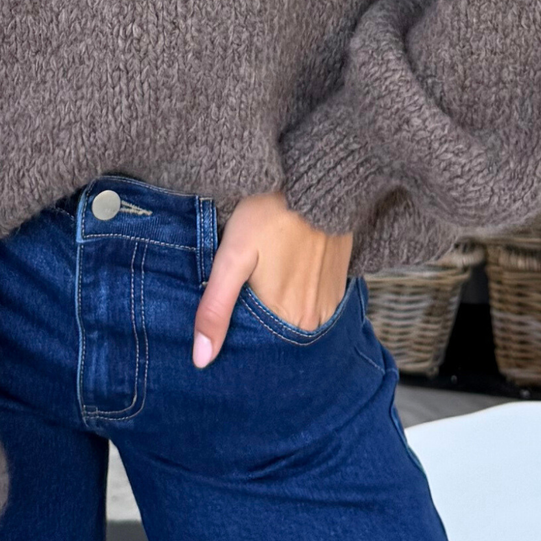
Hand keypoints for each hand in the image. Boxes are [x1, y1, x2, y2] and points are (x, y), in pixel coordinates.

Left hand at [192, 189, 353, 366]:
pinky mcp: (339, 283)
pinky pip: (312, 303)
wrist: (315, 180)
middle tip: (241, 292)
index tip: (227, 316)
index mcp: (290, 318)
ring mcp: (331, 301)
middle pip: (277, 334)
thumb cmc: (270, 215)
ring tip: (261, 283)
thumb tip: (201, 360)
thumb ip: (216, 309)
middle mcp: (315, 319)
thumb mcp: (233, 257)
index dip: (238, 335)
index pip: (259, 347)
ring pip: (294, 319)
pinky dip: (295, 296)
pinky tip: (282, 275)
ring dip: (277, 309)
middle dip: (257, 324)